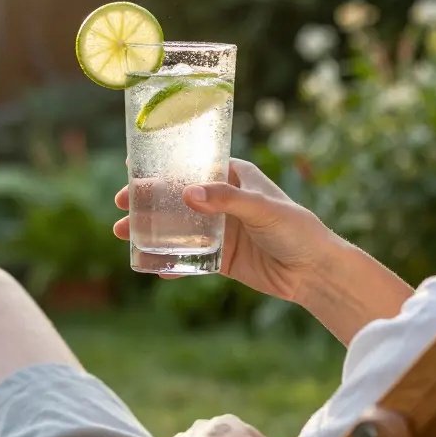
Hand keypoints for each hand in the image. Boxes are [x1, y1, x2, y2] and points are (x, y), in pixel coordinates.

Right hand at [114, 159, 336, 301]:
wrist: (316, 272)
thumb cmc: (297, 229)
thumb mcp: (263, 208)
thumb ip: (226, 200)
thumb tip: (187, 193)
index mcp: (234, 177)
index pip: (192, 164)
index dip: (161, 164)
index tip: (131, 165)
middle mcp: (224, 201)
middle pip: (177, 196)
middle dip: (147, 199)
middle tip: (119, 203)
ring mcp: (222, 230)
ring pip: (178, 227)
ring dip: (151, 229)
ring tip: (122, 233)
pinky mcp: (223, 258)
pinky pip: (190, 257)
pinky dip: (170, 261)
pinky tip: (150, 266)